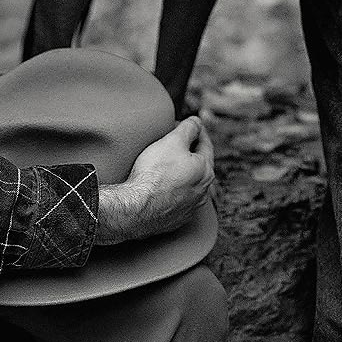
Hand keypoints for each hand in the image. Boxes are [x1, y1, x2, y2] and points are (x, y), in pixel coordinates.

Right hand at [94, 117, 214, 244]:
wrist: (136, 208)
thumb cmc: (154, 174)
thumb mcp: (173, 141)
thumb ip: (189, 128)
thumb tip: (197, 122)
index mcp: (205, 171)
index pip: (205, 143)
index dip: (195, 130)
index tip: (186, 124)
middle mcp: (202, 192)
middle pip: (199, 164)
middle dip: (189, 150)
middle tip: (176, 141)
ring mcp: (190, 208)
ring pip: (190, 183)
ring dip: (182, 171)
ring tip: (167, 162)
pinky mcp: (176, 219)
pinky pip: (178, 199)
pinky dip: (173, 189)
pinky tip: (162, 185)